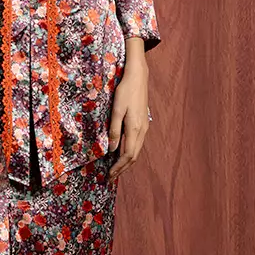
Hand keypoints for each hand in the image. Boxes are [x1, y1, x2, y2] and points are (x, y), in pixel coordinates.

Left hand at [108, 38, 150, 181]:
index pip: (128, 155)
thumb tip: (111, 150)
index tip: (110, 175)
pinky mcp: (143, 122)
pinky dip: (129, 152)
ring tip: (116, 168)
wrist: (138, 77)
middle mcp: (142, 131)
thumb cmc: (125, 92)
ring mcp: (144, 127)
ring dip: (126, 161)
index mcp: (135, 129)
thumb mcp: (116, 110)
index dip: (119, 167)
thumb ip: (114, 130)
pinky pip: (137, 143)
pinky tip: (122, 152)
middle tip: (111, 177)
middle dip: (122, 168)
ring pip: (136, 150)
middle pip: (134, 156)